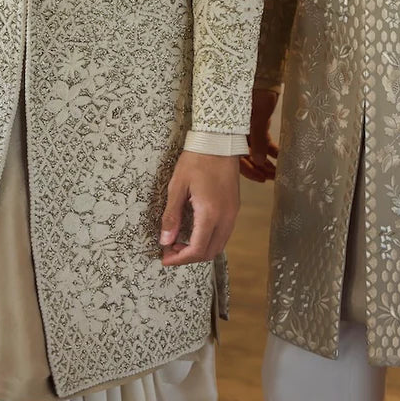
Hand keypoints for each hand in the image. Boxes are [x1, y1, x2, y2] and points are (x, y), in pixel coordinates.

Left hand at [160, 152, 238, 266]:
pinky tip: (195, 231)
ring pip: (219, 244)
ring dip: (200, 249)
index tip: (165, 258)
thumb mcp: (177, 186)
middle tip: (170, 250)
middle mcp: (225, 218)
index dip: (179, 259)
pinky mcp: (234, 208)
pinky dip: (209, 239)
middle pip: (209, 252)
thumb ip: (172, 215)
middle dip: (189, 257)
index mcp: (210, 213)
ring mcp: (232, 213)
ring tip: (180, 242)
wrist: (219, 141)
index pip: (196, 249)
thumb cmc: (196, 160)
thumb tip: (165, 241)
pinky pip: (224, 233)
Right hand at [240, 87, 279, 182]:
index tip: (261, 179)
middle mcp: (237, 131)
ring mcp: (248, 126)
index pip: (236, 157)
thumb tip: (259, 162)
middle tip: (271, 178)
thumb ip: (258, 140)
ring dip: (266, 160)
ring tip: (276, 171)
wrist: (263, 71)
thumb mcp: (258, 116)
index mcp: (232, 130)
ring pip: (256, 149)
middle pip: (245, 155)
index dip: (248, 171)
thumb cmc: (256, 91)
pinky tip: (280, 156)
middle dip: (258, 168)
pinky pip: (263, 139)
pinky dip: (271, 148)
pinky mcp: (258, 121)